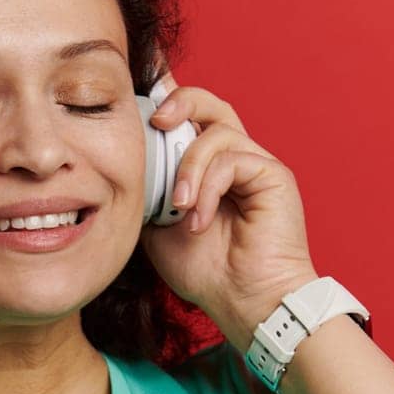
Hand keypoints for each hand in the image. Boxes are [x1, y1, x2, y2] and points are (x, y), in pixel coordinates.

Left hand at [140, 70, 318, 352]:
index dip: (167, 99)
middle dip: (179, 102)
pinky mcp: (272, 174)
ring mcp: (255, 164)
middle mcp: (234, 159)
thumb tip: (121, 162)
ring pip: (217, 131)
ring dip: (188, 168)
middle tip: (156, 122)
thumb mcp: (156, 226)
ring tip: (177, 207)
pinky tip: (197, 220)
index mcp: (208, 168)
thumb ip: (147, 190)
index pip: (189, 120)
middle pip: (209, 104)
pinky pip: (231, 158)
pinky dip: (207, 186)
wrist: (243, 302)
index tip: (138, 91)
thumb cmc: (205, 272)